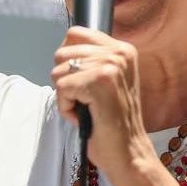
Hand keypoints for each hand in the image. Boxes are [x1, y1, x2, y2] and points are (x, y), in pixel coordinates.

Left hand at [51, 27, 179, 185]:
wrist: (128, 153)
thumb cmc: (111, 122)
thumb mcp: (104, 81)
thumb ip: (90, 60)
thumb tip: (62, 49)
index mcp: (122, 49)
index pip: (75, 33)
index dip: (68, 60)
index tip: (82, 82)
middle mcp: (119, 53)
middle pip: (61, 53)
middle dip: (66, 81)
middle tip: (88, 101)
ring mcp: (111, 66)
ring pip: (58, 71)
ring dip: (66, 96)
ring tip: (89, 109)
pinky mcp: (100, 83)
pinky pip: (61, 88)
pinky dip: (67, 108)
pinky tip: (87, 116)